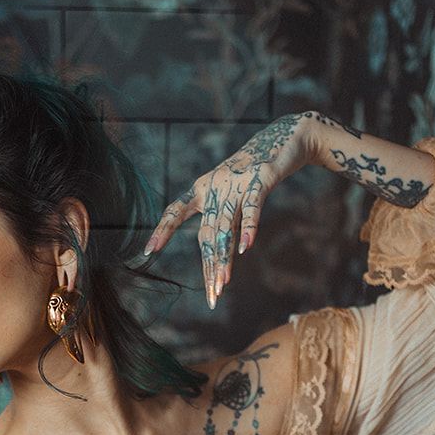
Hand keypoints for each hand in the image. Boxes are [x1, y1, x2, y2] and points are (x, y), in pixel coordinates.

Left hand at [143, 113, 315, 307]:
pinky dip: (248, 229)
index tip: (148, 251)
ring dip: (223, 258)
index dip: (162, 230)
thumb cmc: (255, 172)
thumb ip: (224, 221)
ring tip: (222, 284)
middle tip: (211, 297)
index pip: (175, 211)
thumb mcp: (232, 195)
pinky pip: (252, 209)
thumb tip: (219, 255)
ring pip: (225, 227)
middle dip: (209, 267)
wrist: (286, 138)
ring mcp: (236, 184)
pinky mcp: (260, 180)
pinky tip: (245, 250)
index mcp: (202, 189)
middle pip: (206, 234)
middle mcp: (215, 188)